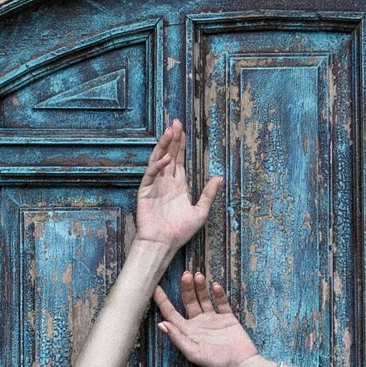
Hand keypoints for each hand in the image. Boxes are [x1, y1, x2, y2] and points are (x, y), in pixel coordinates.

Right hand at [134, 119, 219, 249]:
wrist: (164, 244)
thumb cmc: (180, 231)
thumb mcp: (200, 212)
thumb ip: (209, 194)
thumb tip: (219, 177)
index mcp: (179, 185)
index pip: (179, 159)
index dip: (181, 145)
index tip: (183, 130)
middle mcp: (166, 182)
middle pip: (169, 155)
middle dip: (173, 139)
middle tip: (176, 122)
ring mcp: (155, 185)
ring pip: (158, 160)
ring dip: (163, 146)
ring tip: (169, 132)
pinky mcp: (145, 192)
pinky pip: (151, 175)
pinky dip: (157, 166)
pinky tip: (165, 159)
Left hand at [152, 266, 259, 366]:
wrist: (241, 363)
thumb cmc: (215, 361)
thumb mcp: (193, 352)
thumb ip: (178, 337)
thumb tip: (162, 324)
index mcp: (187, 331)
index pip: (171, 313)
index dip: (162, 300)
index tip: (156, 287)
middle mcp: (198, 323)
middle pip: (188, 300)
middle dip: (186, 287)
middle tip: (186, 275)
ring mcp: (212, 319)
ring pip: (203, 298)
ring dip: (200, 287)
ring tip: (198, 276)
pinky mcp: (227, 317)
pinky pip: (221, 302)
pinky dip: (218, 294)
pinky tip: (215, 286)